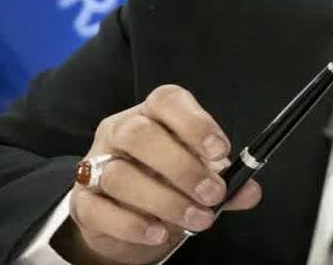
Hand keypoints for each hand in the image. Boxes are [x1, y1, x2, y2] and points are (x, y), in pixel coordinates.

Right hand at [55, 84, 262, 263]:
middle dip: (182, 167)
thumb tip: (250, 191)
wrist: (125, 217)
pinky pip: (100, 210)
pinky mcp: (82, 201)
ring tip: (196, 220)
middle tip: (212, 194)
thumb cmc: (167, 182)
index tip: (221, 150)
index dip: (195, 122)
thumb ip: (226, 181)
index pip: (167, 100)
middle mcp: (120, 131)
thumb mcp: (200, 176)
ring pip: (120, 175)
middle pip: (140, 134)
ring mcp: (96, 164)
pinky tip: (159, 232)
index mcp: (153, 114)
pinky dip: (132, 225)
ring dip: (165, 201)